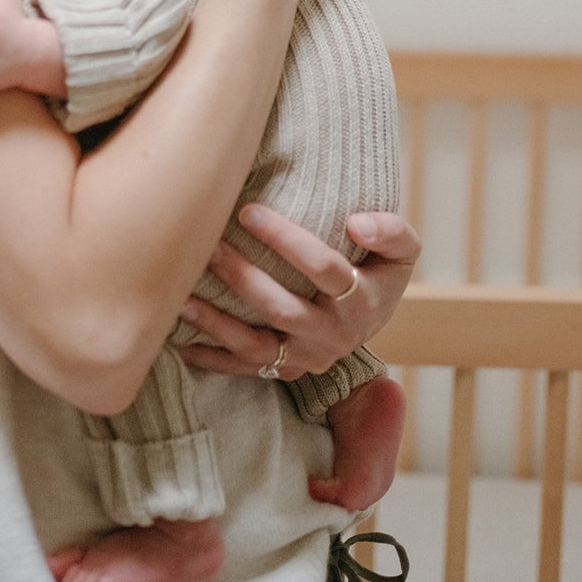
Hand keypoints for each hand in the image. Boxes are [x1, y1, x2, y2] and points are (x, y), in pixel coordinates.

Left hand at [178, 207, 419, 380]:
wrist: (371, 318)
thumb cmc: (377, 270)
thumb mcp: (402, 251)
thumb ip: (391, 231)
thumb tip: (358, 224)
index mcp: (361, 301)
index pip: (324, 269)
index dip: (286, 240)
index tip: (248, 211)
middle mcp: (333, 335)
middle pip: (283, 310)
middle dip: (242, 278)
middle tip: (208, 247)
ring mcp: (306, 357)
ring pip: (257, 347)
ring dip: (217, 324)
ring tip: (183, 297)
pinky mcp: (285, 370)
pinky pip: (244, 369)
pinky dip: (210, 358)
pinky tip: (179, 341)